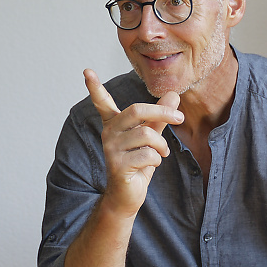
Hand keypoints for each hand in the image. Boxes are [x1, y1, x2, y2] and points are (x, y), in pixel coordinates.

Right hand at [85, 69, 182, 218]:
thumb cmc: (137, 164)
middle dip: (162, 112)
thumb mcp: (150, 137)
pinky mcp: (118, 165)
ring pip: (147, 135)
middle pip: (137, 110)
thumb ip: (159, 117)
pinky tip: (150, 165)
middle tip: (179, 118)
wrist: (127, 196)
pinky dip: (157, 159)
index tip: (86, 71)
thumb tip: (173, 95)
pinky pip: (148, 154)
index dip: (95, 87)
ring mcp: (111, 149)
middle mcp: (109, 133)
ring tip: (161, 153)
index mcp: (114, 124)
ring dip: (162, 146)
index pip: (103, 103)